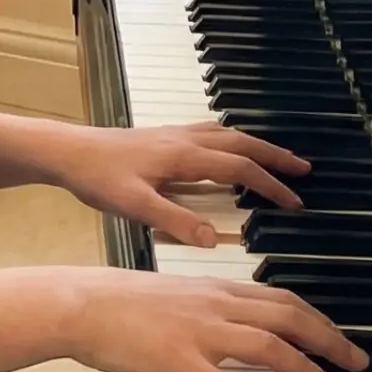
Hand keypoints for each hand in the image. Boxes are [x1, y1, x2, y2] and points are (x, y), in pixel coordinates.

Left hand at [43, 120, 308, 240]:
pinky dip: (231, 139)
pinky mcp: (163, 135)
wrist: (68, 151)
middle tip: (304, 170)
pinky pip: (210, 132)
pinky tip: (229, 148)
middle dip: (274, 157)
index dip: (270, 184)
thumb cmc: (98, 179)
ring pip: (227, 134)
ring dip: (256, 145)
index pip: (239, 168)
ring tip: (276, 159)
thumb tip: (213, 239)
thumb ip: (174, 221)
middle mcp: (185, 139)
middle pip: (242, 143)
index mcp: (184, 157)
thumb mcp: (134, 206)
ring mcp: (174, 134)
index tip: (294, 202)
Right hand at [66, 265, 366, 371]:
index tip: (338, 336)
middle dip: (328, 339)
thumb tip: (229, 326)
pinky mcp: (178, 360)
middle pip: (287, 317)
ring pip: (269, 346)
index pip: (278, 298)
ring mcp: (199, 331)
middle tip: (357, 363)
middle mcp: (214, 304)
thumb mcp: (171, 292)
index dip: (315, 317)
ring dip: (307, 370)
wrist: (81, 301)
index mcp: (213, 288)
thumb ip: (205, 307)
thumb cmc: (118, 299)